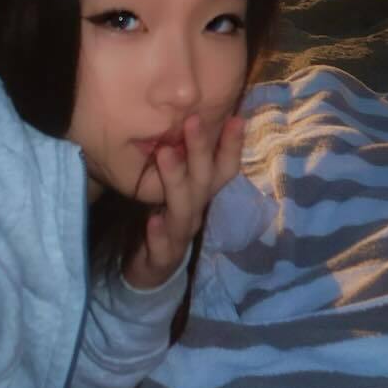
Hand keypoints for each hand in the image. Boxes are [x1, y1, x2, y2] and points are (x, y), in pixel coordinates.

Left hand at [122, 111, 243, 289]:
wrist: (151, 271)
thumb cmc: (166, 221)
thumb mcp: (177, 190)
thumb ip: (184, 161)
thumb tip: (190, 119)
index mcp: (202, 195)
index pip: (224, 169)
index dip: (232, 146)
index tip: (236, 117)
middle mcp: (197, 213)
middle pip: (204, 182)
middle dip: (200, 150)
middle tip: (192, 120)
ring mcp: (180, 236)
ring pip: (183, 209)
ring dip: (176, 181)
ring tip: (165, 153)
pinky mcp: (161, 258)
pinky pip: (162, 247)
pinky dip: (159, 234)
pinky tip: (152, 221)